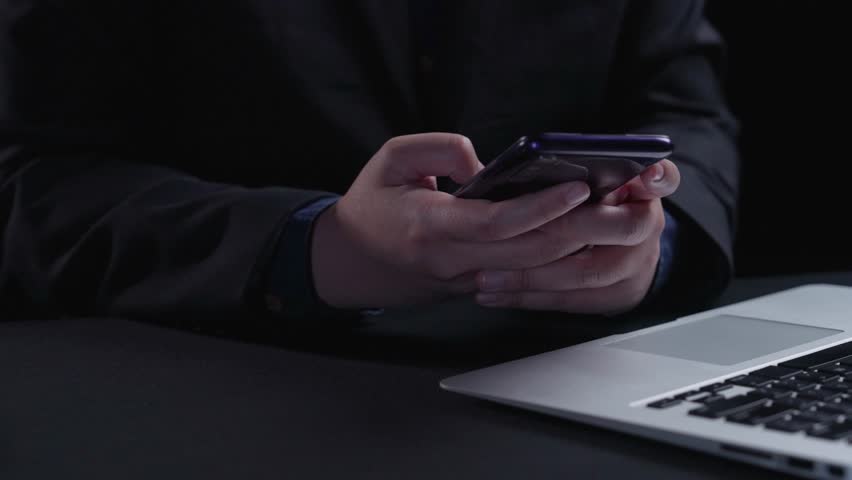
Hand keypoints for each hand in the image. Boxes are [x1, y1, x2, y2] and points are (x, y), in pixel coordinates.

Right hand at [311, 133, 590, 308]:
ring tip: (604, 217)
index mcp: (430, 228)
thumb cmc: (371, 205)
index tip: (575, 186)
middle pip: (527, 253)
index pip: (496, 222)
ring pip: (531, 272)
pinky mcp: (474, 287)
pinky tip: (577, 235)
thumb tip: (484, 162)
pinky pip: (521, 275)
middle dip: (574, 229)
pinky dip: (552, 258)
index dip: (541, 207)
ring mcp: (465, 280)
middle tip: (610, 202)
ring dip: (572, 248)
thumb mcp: (390, 159)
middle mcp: (452, 262)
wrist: (352, 261)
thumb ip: (437, 149)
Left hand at [474, 159, 680, 314]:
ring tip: (487, 276)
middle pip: (619, 229)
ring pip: (588, 274)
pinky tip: (496, 295)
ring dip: (532, 277)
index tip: (649, 174)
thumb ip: (579, 165)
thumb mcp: (592, 175)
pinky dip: (530, 299)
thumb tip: (530, 154)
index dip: (658, 178)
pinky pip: (571, 302)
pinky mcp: (618, 296)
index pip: (662, 178)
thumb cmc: (592, 201)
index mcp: (644, 188)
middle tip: (516, 231)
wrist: (622, 245)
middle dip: (564, 229)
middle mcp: (648, 225)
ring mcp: (637, 265)